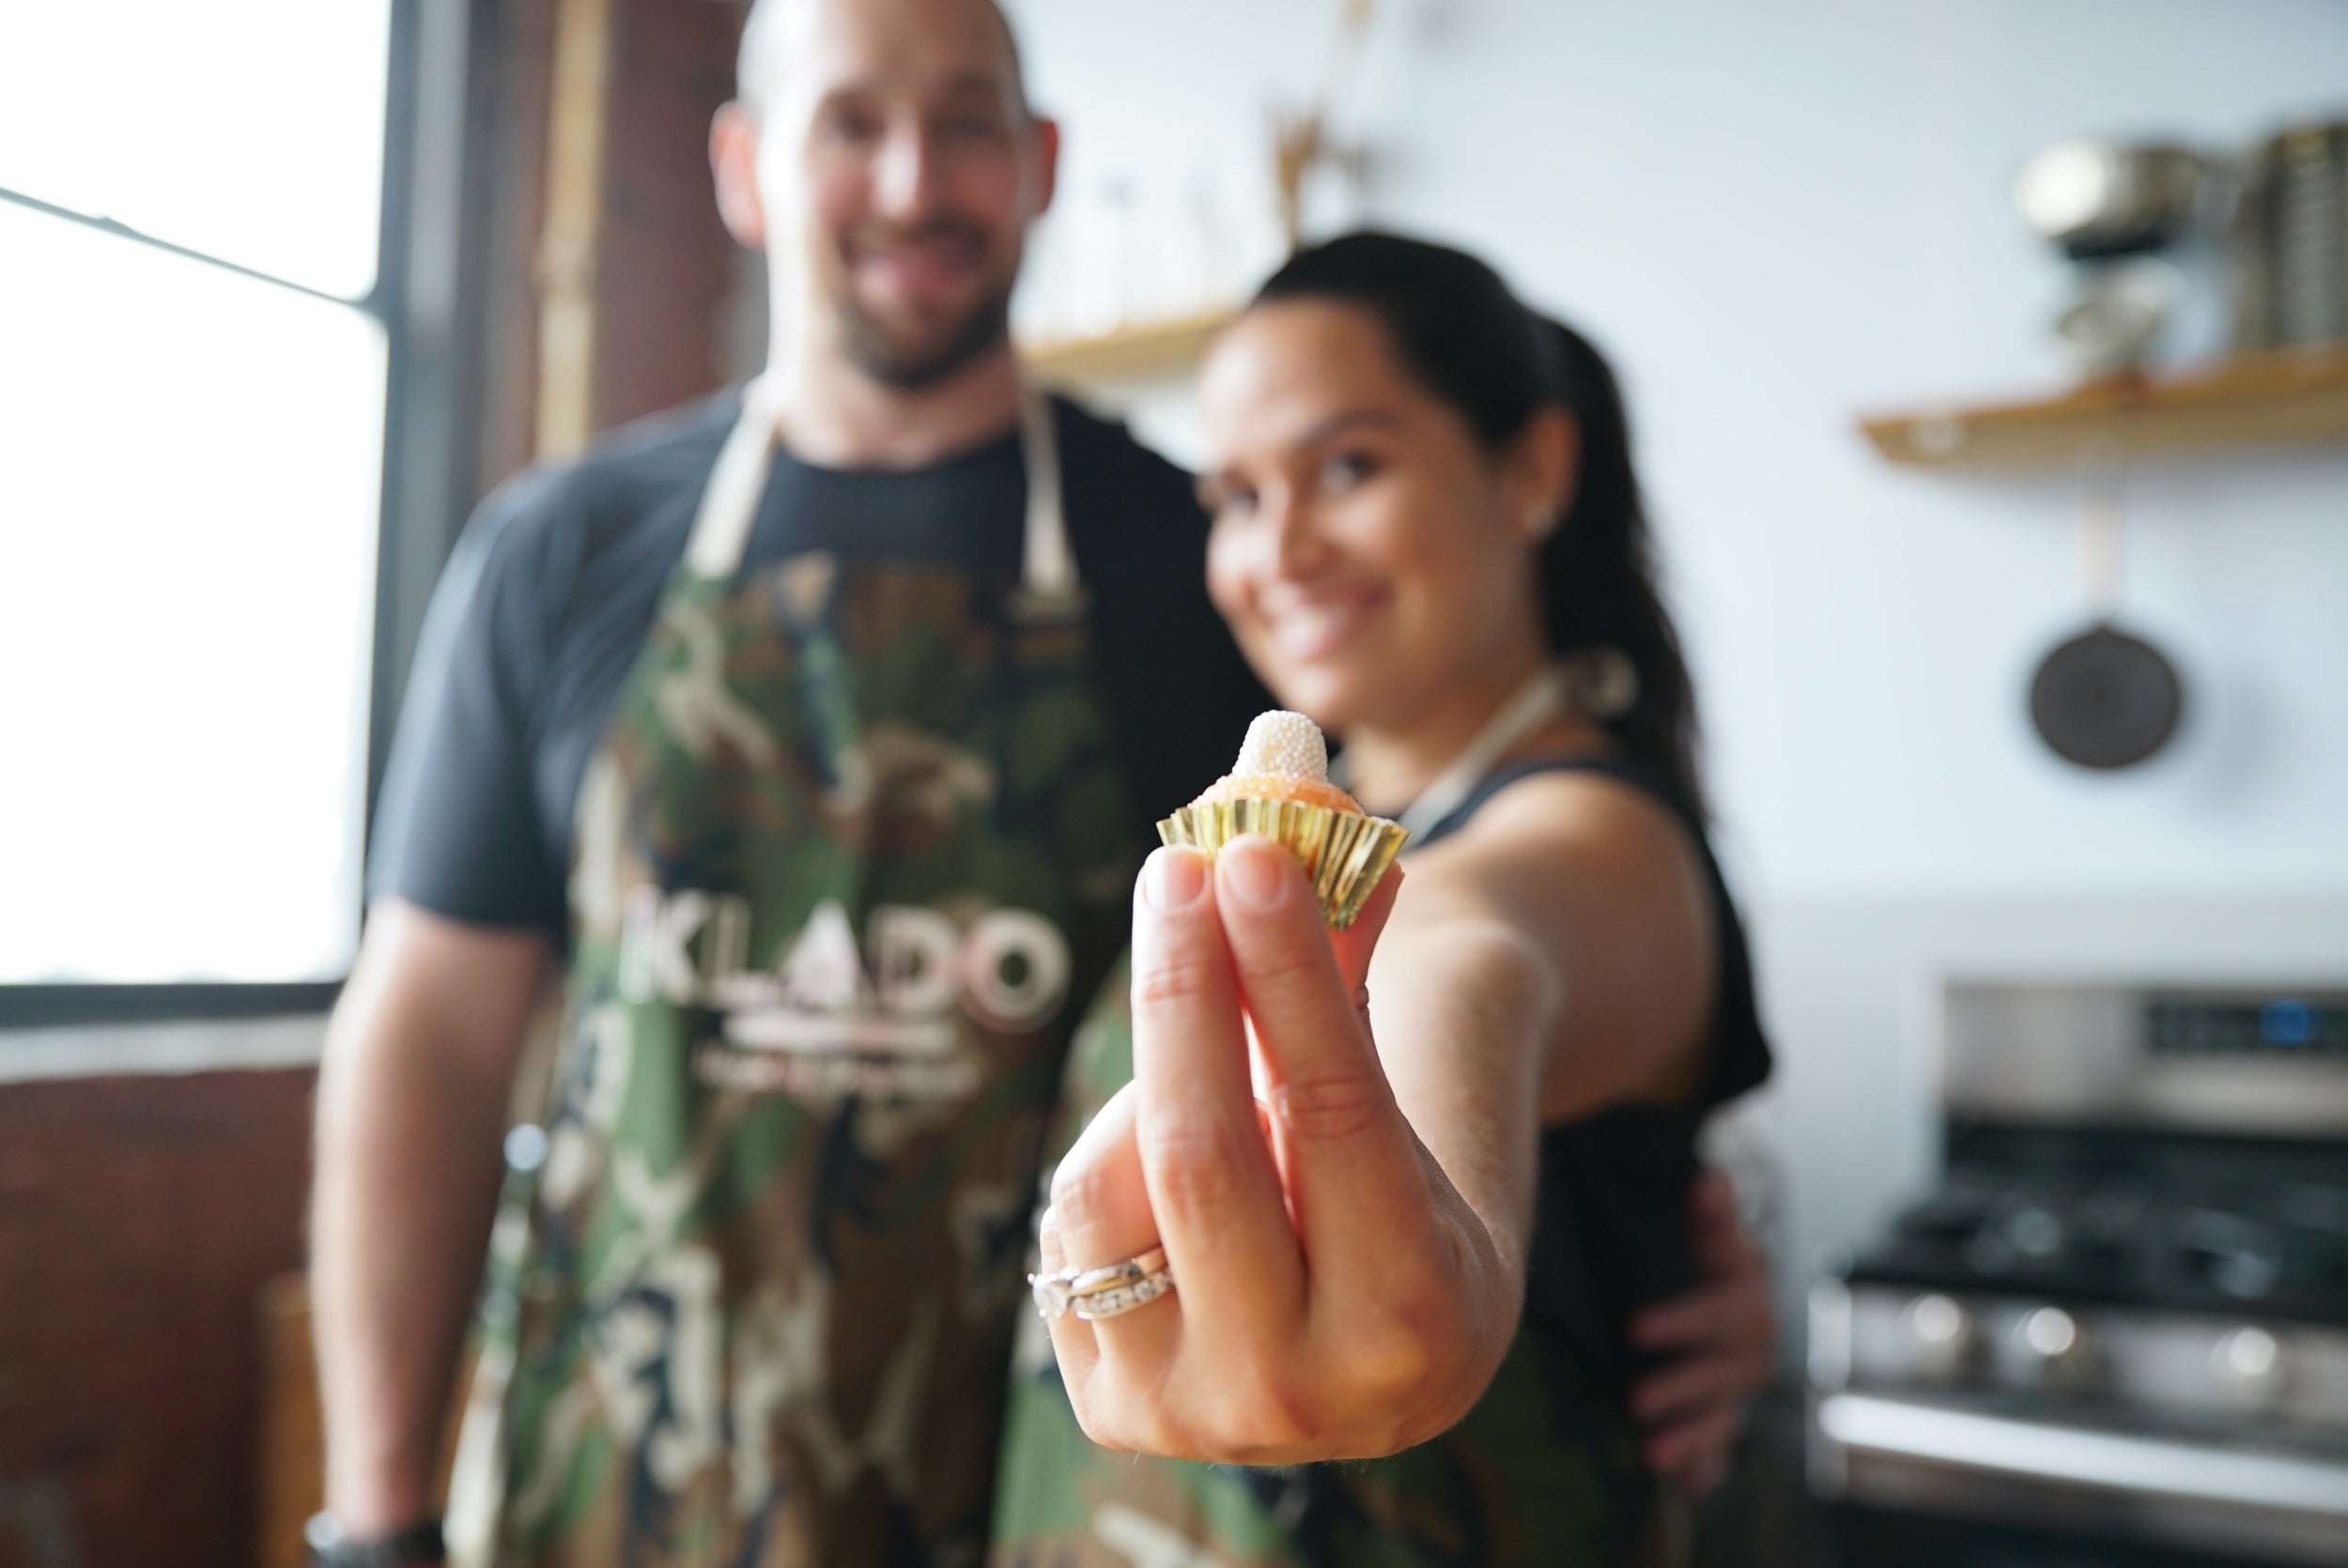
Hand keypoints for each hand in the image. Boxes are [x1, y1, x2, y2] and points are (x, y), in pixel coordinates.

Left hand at [1036, 837, 1514, 1462]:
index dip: (1283, 970)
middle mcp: (1312, 1390)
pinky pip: (1071, 1232)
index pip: (1335, 1108)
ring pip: (1113, 1187)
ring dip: (1148, 1081)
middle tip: (1178, 864)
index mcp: (1421, 1314)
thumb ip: (1344, 949)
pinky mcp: (1115, 1409)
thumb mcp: (1394, 1090)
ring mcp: (1200, 1413)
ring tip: (1201, 1047)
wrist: (1375, 1351)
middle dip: (1183, 988)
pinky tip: (1161, 1150)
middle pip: (1200, 1150)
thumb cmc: (1389, 1183)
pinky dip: (1107, 1157)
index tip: (1249, 851)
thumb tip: (1296, 773)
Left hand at [1627, 1167, 1774, 1494]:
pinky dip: (1707, 1467)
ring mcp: (1736, 1388)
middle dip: (1682, 1389)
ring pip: (1723, 1418)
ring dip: (1692, 1438)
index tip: (1635, 1328)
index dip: (1681, 1321)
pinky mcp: (1720, 1414)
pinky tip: (1688, 1485)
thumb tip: (1710, 1180)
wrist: (1718, 1284)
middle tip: (1636, 1400)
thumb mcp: (1707, 1226)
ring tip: (1653, 1455)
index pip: (1721, 1313)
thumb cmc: (1704, 1253)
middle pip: (1724, 1375)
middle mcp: (1750, 1351)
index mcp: (1747, 1301)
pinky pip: (1720, 1447)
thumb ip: (1710, 1207)